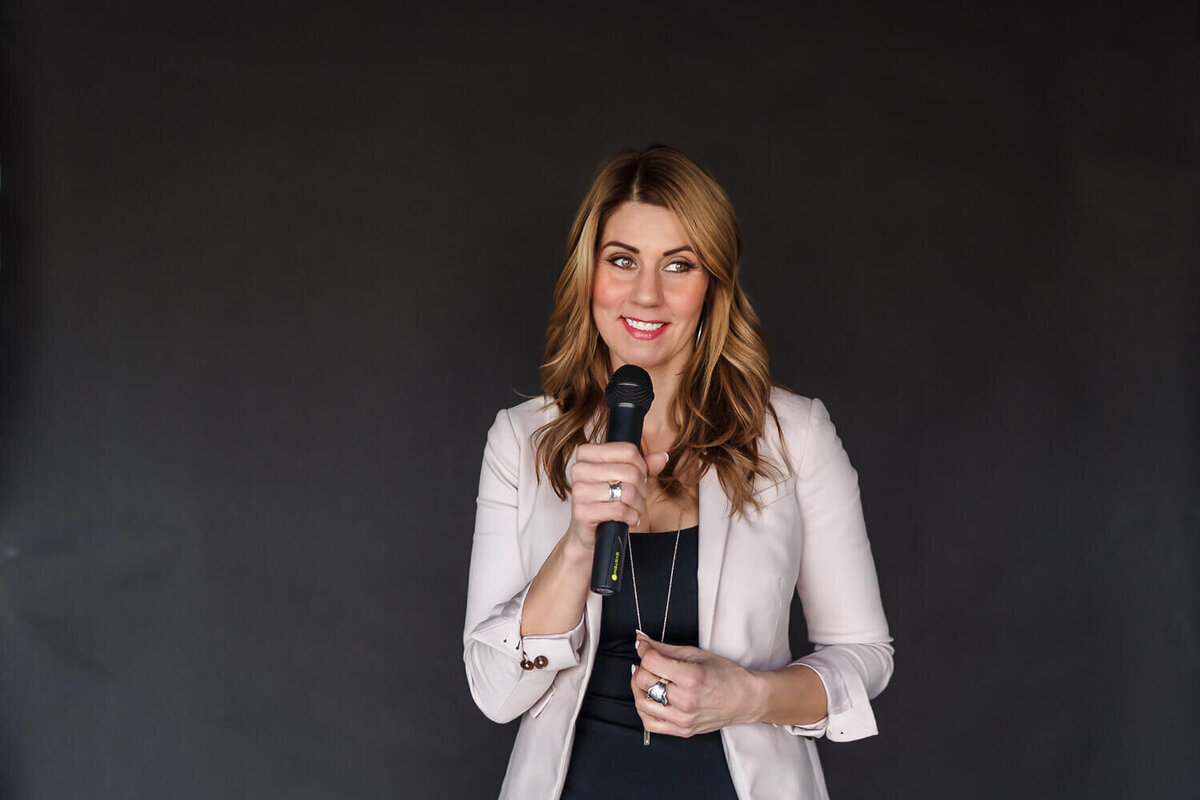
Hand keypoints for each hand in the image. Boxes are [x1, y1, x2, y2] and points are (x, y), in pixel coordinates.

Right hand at [566, 444, 668, 549]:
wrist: (590, 532)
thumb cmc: (608, 501)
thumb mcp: (626, 479)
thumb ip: (644, 466)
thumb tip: (662, 457)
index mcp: (587, 453)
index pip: (628, 451)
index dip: (642, 466)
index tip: (640, 477)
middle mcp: (579, 469)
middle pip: (630, 472)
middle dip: (642, 488)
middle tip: (640, 497)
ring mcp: (578, 491)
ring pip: (626, 491)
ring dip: (638, 504)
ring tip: (634, 508)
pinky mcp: (581, 511)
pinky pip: (619, 510)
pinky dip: (631, 517)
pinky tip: (629, 518)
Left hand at [630, 632, 762, 736]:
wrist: (745, 699)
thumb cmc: (727, 675)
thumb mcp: (697, 654)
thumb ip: (665, 649)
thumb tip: (642, 641)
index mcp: (691, 678)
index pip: (651, 662)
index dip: (643, 650)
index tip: (644, 646)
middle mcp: (686, 701)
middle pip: (644, 681)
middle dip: (642, 667)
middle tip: (649, 662)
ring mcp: (683, 719)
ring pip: (642, 703)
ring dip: (639, 688)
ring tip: (647, 679)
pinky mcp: (683, 730)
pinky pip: (650, 724)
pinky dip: (644, 709)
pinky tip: (650, 698)